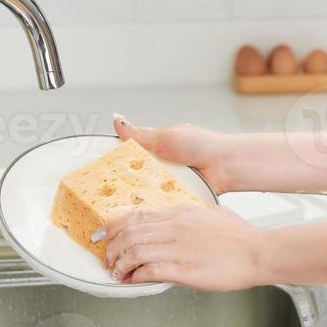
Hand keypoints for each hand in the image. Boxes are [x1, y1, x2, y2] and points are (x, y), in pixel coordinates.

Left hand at [98, 204, 264, 290]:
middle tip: (106, 258)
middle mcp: (175, 227)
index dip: (114, 226)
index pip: (137, 215)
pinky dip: (134, 277)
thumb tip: (182, 218)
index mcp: (182, 212)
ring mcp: (178, 247)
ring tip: (116, 272)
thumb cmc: (241, 237)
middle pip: (129, 233)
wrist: (257, 252)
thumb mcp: (214, 214)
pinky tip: (132, 281)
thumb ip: (193, 215)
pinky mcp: (182, 269)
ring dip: (119, 264)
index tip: (105, 234)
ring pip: (133, 251)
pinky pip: (148, 271)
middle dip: (111, 247)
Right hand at [112, 114, 235, 193]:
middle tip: (115, 183)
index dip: (114, 160)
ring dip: (139, 193)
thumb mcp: (166, 136)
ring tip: (132, 194)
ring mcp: (165, 182)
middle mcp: (159, 165)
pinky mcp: (172, 197)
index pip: (127, 153)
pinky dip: (153, 203)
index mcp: (156, 146)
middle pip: (131, 175)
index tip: (100, 166)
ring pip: (142, 191)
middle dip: (124, 180)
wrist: (226, 165)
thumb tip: (118, 121)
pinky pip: (157, 202)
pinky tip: (148, 204)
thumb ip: (140, 134)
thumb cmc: (203, 145)